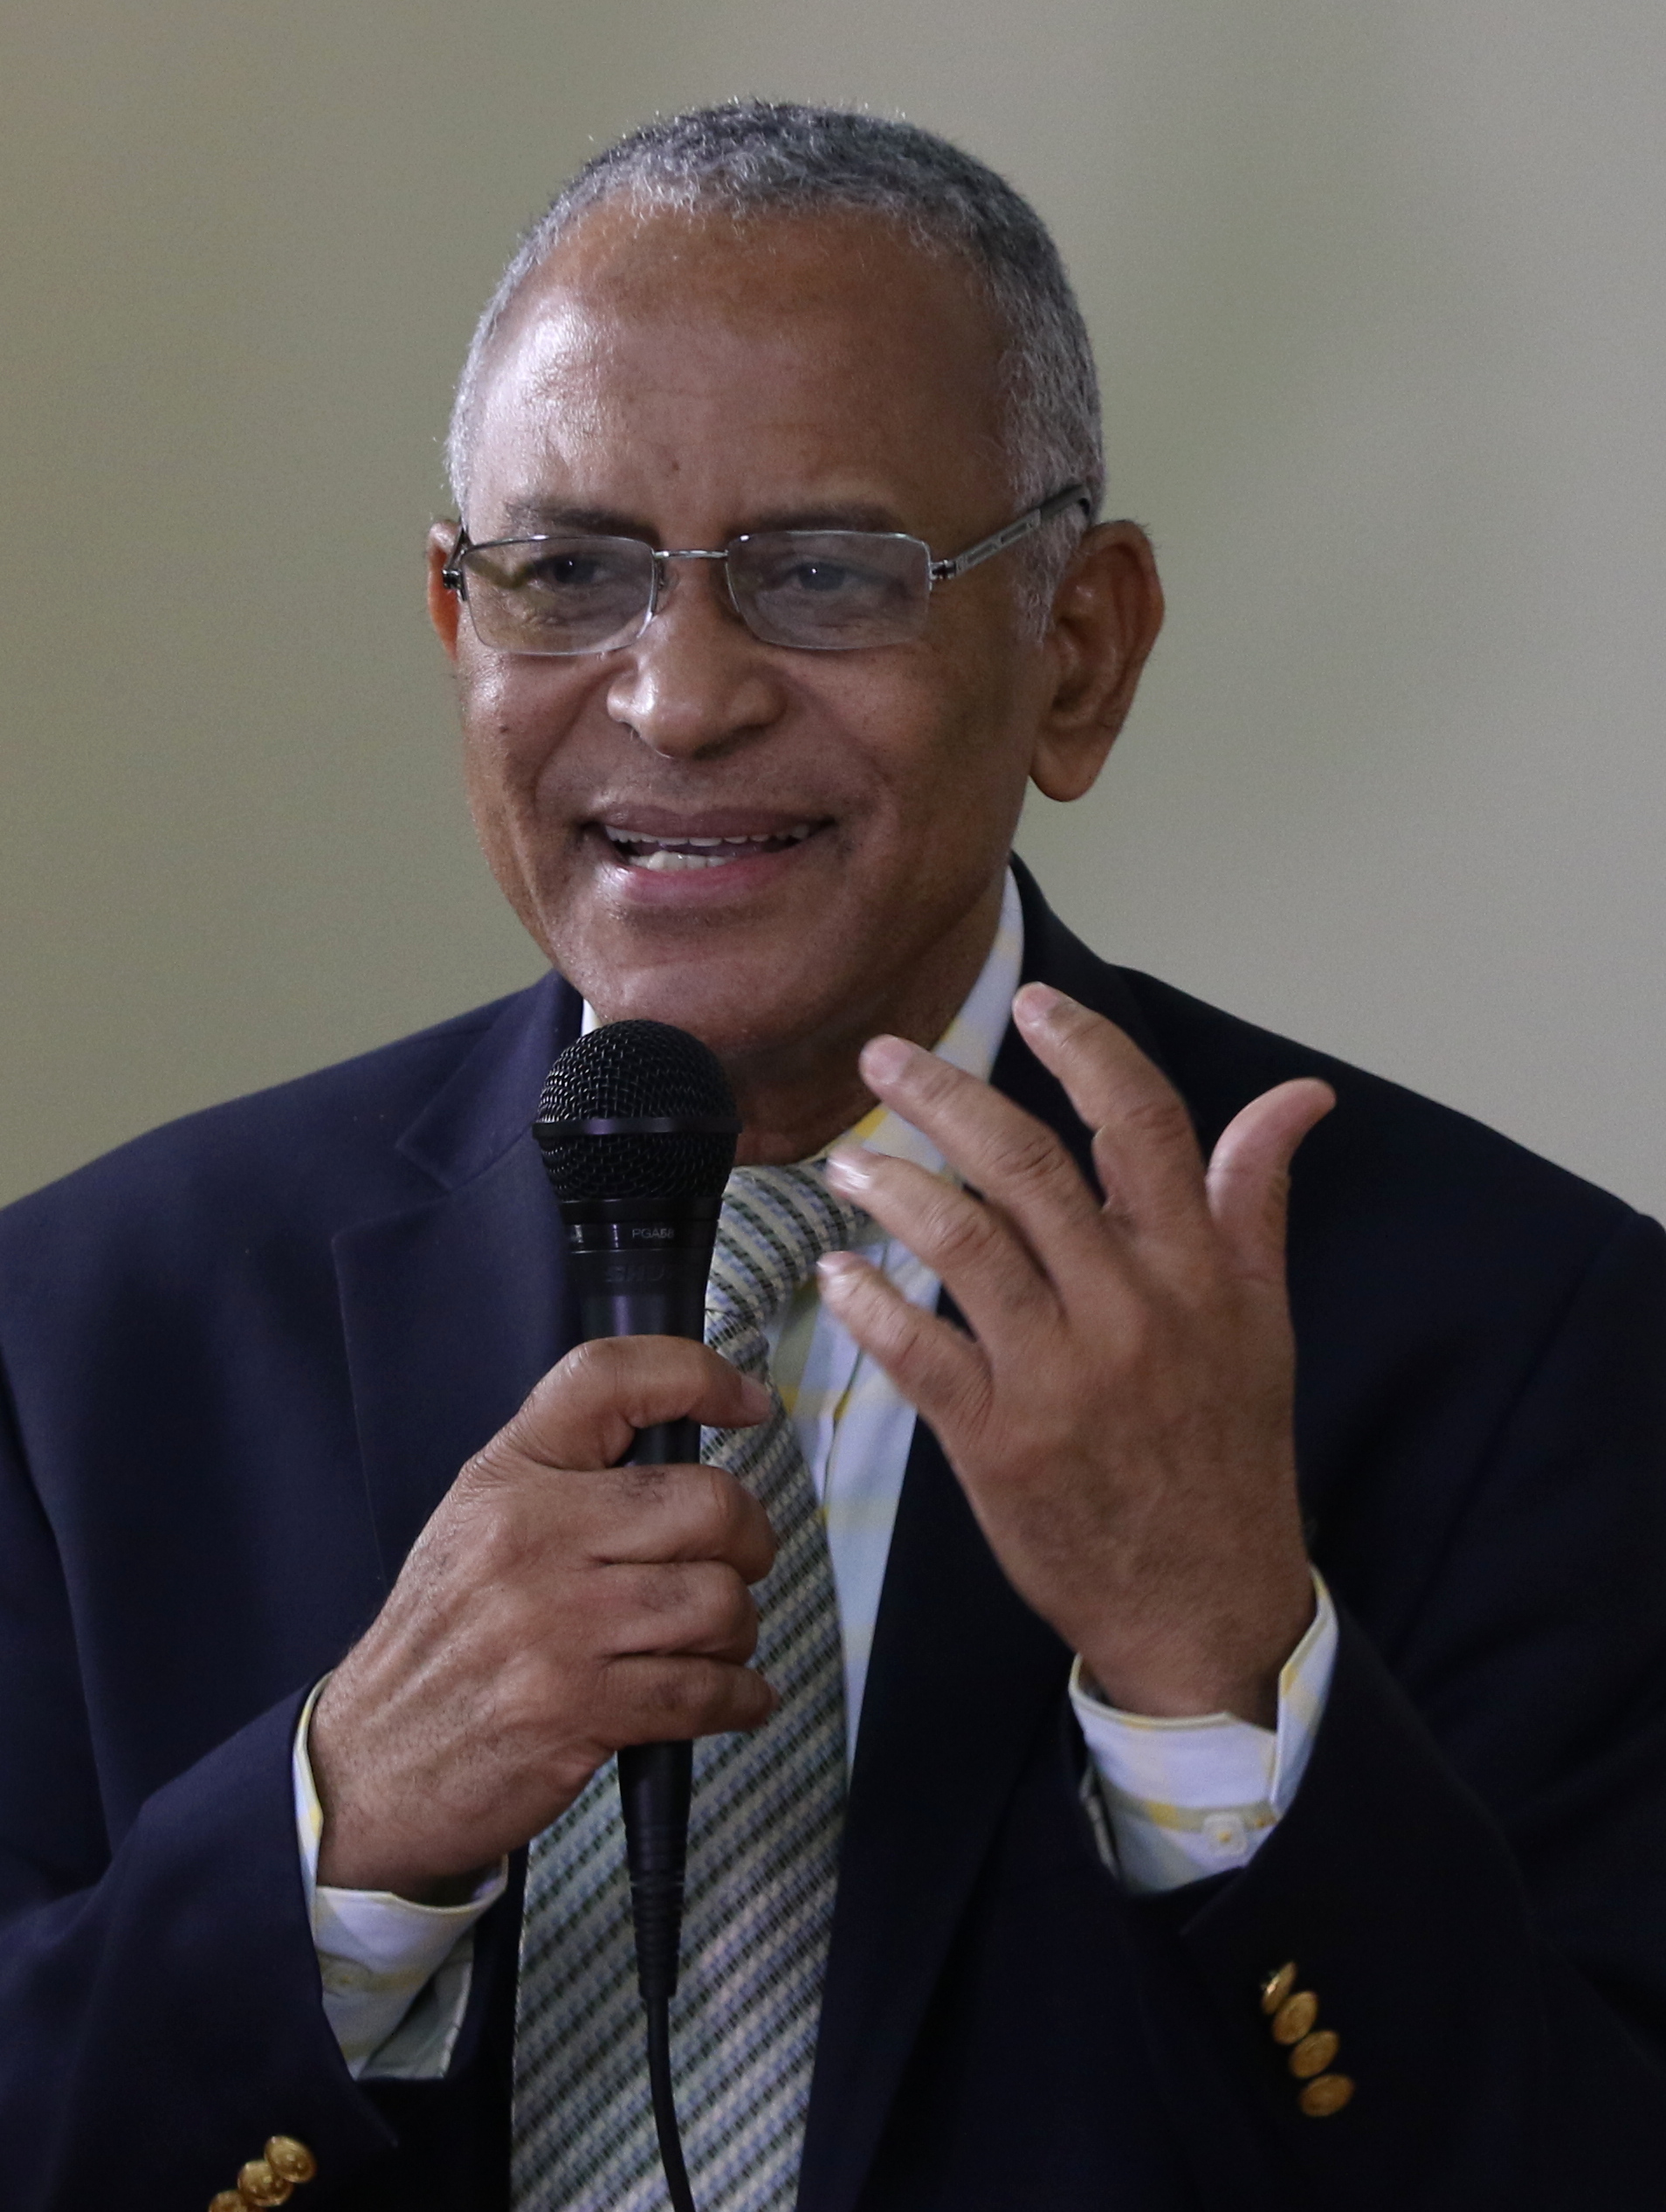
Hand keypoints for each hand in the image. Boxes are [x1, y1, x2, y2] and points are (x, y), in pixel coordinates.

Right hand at [308, 1339, 776, 1898]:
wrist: (366, 1766)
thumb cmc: (443, 1642)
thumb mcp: (477, 1526)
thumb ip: (567, 1480)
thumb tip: (687, 1451)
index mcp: (506, 1476)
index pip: (609, 1378)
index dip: (698, 1374)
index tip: (748, 1404)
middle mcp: (529, 1537)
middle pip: (708, 1502)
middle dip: (749, 1538)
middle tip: (738, 1560)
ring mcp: (553, 1626)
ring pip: (720, 1600)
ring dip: (739, 1628)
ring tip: (713, 1640)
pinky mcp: (576, 1710)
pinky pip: (706, 1691)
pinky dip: (740, 1696)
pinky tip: (731, 1695)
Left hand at [819, 983, 1333, 1725]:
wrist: (1206, 1603)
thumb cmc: (1227, 1452)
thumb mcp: (1263, 1320)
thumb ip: (1255, 1197)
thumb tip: (1297, 1096)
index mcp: (1197, 1271)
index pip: (1142, 1125)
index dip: (1087, 1051)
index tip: (1035, 1003)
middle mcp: (1130, 1309)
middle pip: (1027, 1166)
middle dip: (945, 1095)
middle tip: (884, 1056)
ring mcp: (1060, 1377)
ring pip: (963, 1245)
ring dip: (892, 1188)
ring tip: (846, 1163)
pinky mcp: (999, 1443)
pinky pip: (918, 1352)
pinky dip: (869, 1304)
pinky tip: (836, 1273)